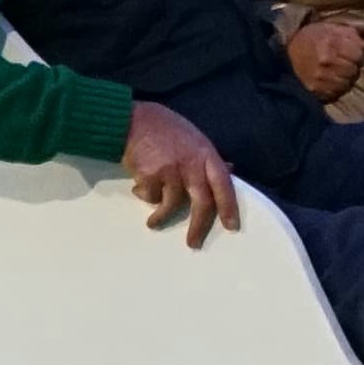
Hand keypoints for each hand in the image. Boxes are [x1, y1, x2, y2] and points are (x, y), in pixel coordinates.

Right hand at [122, 101, 241, 246]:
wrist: (131, 121)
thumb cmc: (165, 128)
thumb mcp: (194, 137)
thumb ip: (207, 157)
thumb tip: (229, 168)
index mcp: (205, 154)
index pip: (223, 184)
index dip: (229, 206)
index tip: (231, 226)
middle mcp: (191, 164)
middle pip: (202, 203)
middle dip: (199, 226)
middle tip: (193, 243)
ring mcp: (170, 171)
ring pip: (171, 204)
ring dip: (160, 216)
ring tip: (153, 222)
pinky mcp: (149, 177)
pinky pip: (150, 197)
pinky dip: (145, 196)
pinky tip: (140, 186)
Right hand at [283, 15, 363, 99]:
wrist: (287, 51)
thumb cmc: (312, 38)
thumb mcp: (331, 28)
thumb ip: (350, 35)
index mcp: (332, 44)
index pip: (359, 56)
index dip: (359, 55)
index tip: (354, 55)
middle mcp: (326, 62)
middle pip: (354, 71)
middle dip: (353, 67)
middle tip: (346, 64)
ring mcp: (320, 78)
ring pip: (346, 84)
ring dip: (346, 79)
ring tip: (339, 73)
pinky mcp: (314, 90)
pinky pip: (335, 93)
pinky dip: (336, 88)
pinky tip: (332, 81)